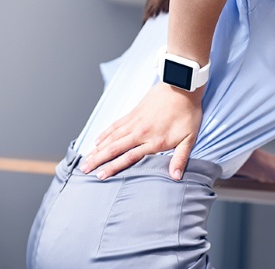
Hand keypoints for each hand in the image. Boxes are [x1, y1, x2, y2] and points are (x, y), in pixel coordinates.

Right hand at [80, 82, 202, 180]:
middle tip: (85, 169)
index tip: (101, 176)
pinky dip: (104, 134)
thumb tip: (176, 177)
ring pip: (111, 138)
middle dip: (98, 160)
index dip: (114, 167)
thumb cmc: (188, 114)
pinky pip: (115, 126)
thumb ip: (180, 158)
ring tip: (86, 158)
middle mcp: (140, 132)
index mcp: (153, 141)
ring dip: (97, 149)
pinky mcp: (133, 113)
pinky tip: (96, 141)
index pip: (129, 158)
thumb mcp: (189, 138)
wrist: (182, 86)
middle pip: (114, 148)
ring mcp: (134, 122)